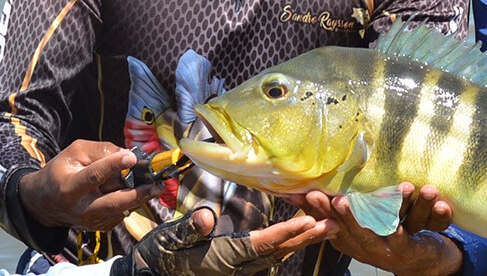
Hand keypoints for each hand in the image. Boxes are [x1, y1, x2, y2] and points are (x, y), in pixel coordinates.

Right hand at [18, 140, 158, 230]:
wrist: (45, 202)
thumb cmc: (61, 172)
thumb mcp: (74, 153)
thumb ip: (101, 151)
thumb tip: (127, 154)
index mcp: (71, 187)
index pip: (94, 176)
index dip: (114, 165)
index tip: (132, 157)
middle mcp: (82, 208)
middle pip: (114, 203)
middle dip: (138, 194)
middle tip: (156, 186)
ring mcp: (92, 220)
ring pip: (122, 208)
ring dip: (139, 197)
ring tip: (154, 186)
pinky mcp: (100, 226)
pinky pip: (121, 212)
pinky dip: (130, 201)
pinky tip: (133, 192)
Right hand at [132, 207, 330, 275]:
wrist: (152, 272)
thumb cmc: (161, 255)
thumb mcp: (170, 241)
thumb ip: (190, 229)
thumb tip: (205, 217)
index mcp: (225, 258)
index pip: (261, 244)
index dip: (285, 233)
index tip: (308, 221)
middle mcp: (238, 266)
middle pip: (279, 251)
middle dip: (307, 237)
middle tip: (333, 223)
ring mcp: (241, 267)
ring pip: (279, 253)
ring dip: (305, 240)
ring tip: (330, 226)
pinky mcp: (241, 264)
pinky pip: (271, 253)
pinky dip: (290, 241)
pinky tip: (304, 231)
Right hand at [287, 183, 461, 275]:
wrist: (421, 259)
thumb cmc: (389, 235)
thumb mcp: (363, 219)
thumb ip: (342, 207)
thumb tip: (308, 190)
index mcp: (350, 239)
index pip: (329, 222)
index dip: (316, 209)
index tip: (304, 193)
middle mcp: (362, 246)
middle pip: (343, 227)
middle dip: (330, 210)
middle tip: (316, 194)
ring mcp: (381, 250)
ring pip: (365, 233)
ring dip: (353, 218)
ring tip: (343, 201)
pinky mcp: (403, 250)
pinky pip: (398, 239)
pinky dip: (394, 230)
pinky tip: (391, 223)